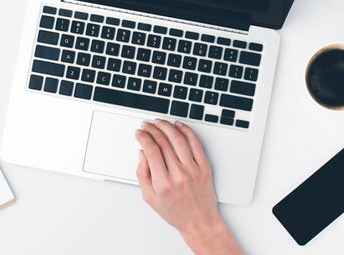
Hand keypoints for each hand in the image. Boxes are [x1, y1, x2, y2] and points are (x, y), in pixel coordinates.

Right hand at [135, 119, 243, 254]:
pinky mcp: (204, 167)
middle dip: (151, 129)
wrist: (200, 221)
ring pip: (178, 139)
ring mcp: (193, 169)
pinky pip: (195, 143)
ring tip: (159, 122)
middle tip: (146, 124)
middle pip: (163, 142)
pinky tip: (179, 125)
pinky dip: (186, 131)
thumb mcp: (150, 198)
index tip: (139, 133)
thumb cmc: (176, 212)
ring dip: (166, 126)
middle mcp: (178, 174)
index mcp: (163, 183)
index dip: (143, 137)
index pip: (151, 150)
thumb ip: (142, 175)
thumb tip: (142, 154)